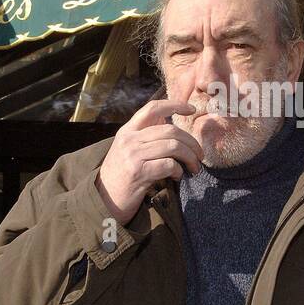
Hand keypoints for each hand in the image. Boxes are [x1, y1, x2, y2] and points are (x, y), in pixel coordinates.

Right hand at [96, 99, 202, 224]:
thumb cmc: (121, 176)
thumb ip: (145, 136)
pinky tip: (177, 176)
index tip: (191, 109)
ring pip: (173, 146)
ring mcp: (133, 155)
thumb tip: (168, 121)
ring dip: (190, 157)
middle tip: (199, 155)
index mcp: (128, 130)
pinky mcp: (138, 172)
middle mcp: (129, 139)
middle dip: (191, 142)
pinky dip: (179, 171)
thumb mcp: (128, 150)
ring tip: (193, 167)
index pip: (153, 108)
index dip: (174, 104)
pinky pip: (169, 164)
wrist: (104, 200)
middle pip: (170, 130)